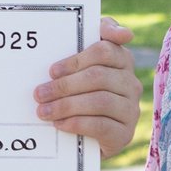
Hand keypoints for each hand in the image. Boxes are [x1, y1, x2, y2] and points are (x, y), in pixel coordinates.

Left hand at [37, 17, 141, 157]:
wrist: (87, 138)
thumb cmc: (80, 94)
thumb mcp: (80, 68)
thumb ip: (90, 40)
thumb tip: (123, 32)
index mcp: (122, 60)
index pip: (105, 50)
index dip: (76, 60)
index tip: (52, 70)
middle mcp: (131, 83)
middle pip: (98, 77)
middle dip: (64, 85)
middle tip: (39, 94)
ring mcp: (131, 109)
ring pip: (100, 101)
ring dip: (66, 106)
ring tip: (43, 111)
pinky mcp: (125, 134)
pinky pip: (101, 125)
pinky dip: (77, 123)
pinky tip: (59, 124)